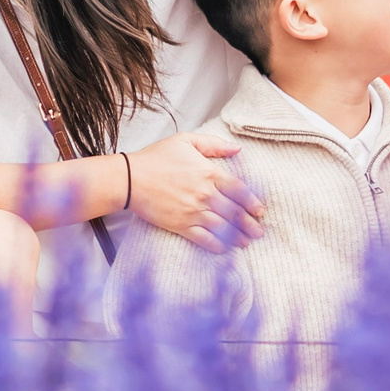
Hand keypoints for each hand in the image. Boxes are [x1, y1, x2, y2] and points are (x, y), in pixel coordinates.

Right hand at [127, 131, 263, 252]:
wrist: (128, 179)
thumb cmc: (155, 158)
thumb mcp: (186, 141)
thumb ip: (213, 144)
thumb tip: (237, 149)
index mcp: (209, 173)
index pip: (239, 190)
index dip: (253, 202)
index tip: (260, 210)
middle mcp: (205, 194)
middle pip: (235, 212)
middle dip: (250, 224)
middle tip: (259, 232)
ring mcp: (193, 211)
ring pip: (223, 227)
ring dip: (238, 237)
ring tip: (247, 243)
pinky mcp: (180, 225)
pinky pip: (203, 238)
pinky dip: (216, 245)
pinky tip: (224, 249)